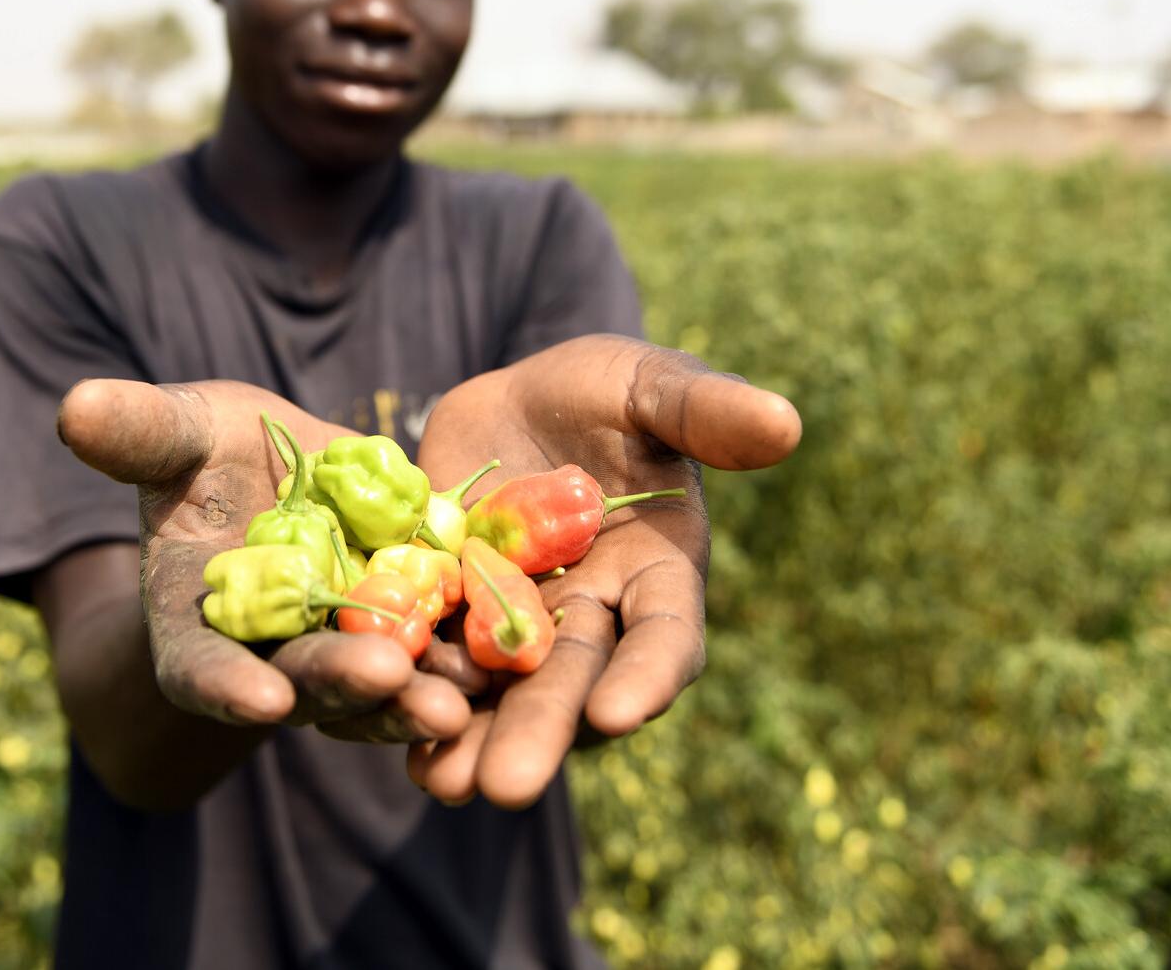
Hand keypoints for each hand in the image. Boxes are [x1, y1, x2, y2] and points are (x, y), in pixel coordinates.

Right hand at [56, 379, 478, 743]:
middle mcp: (269, 653)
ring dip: (414, 698)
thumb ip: (138, 432)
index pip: (198, 667)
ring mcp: (340, 650)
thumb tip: (72, 405)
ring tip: (457, 701)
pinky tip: (503, 661)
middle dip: (341, 684)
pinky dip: (464, 662)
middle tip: (383, 678)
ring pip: (376, 688)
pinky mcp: (408, 629)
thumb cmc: (211, 450)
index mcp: (196, 618)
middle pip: (301, 682)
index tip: (258, 700)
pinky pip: (436, 657)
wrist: (283, 468)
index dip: (223, 686)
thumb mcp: (181, 432)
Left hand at [406, 334, 800, 807]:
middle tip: (508, 784)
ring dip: (473, 738)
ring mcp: (520, 625)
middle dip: (542, 730)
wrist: (513, 400)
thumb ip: (705, 409)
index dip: (647, 675)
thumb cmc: (606, 391)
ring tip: (442, 782)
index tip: (619, 713)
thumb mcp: (649, 385)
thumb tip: (787, 422)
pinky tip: (384, 732)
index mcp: (659, 573)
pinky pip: (437, 664)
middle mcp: (595, 616)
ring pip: (502, 693)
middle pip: (573, 683)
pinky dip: (414, 698)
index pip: (665, 635)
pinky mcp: (454, 614)